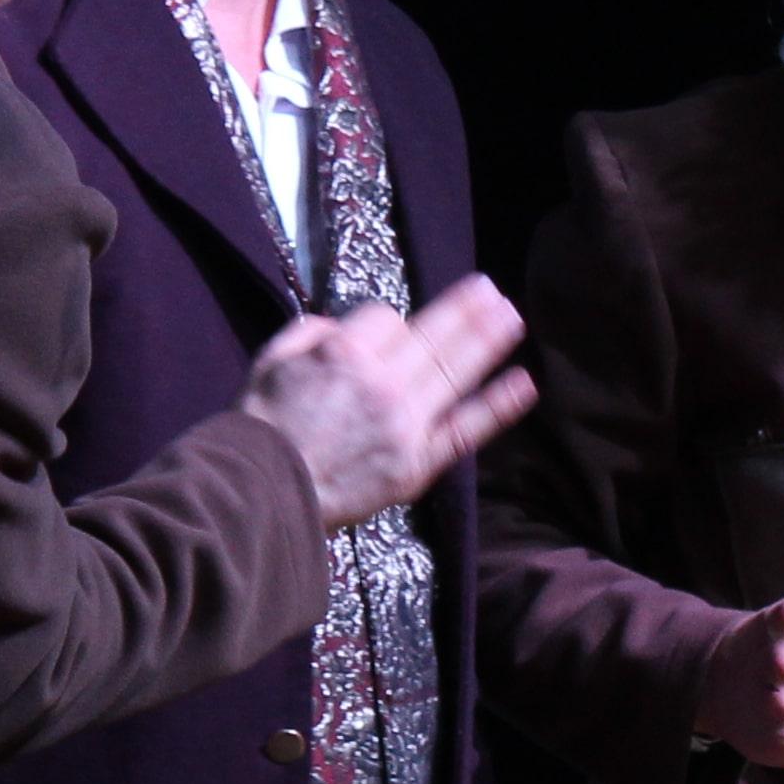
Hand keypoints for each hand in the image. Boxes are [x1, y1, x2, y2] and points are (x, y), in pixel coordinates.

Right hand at [242, 276, 535, 530]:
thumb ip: (309, 332)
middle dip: (465, 309)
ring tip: (511, 315)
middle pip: (435, 334)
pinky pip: (465, 429)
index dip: (385, 323)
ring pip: (456, 370)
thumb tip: (343, 327)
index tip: (380, 336)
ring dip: (488, 339)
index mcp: (345, 353)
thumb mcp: (270, 361)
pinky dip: (497, 406)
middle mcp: (384, 382)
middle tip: (491, 289)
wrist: (261, 494)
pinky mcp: (418, 462)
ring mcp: (407, 423)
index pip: (387, 319)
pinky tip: (523, 383)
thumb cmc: (261, 427)